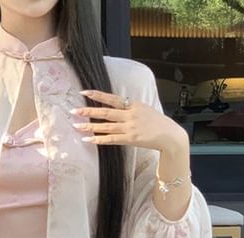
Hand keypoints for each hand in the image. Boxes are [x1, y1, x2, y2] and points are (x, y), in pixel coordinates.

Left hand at [70, 89, 188, 153]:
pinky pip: (111, 139)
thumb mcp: (144, 109)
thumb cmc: (156, 123)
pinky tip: (87, 140)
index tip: (84, 92)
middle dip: (88, 111)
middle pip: (105, 112)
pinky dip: (98, 139)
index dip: (97, 95)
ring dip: (89, 126)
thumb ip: (130, 108)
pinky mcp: (130, 139)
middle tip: (73, 110)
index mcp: (133, 104)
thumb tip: (116, 106)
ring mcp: (130, 127)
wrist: (169, 135)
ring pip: (105, 126)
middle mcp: (130, 115)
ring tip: (76, 126)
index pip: (112, 98)